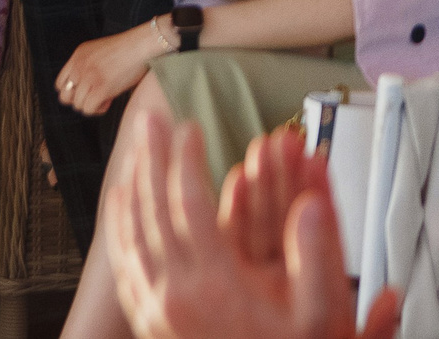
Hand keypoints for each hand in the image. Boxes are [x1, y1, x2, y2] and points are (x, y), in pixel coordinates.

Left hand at [56, 23, 161, 116]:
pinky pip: (89, 109)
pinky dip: (99, 109)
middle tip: (95, 96)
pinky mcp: (101, 88)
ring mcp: (89, 77)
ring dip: (92, 105)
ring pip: (78, 105)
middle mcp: (79, 66)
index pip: (60, 83)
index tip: (86, 92)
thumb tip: (86, 86)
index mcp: (78, 55)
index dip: (72, 92)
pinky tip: (110, 100)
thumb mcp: (100, 50)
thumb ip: (88, 64)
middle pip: (65, 96)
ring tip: (106, 97)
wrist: (143, 45)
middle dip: (79, 100)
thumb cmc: (130, 48)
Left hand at [106, 112, 399, 338]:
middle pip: (149, 211)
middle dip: (150, 159)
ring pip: (128, 237)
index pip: (188, 204)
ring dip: (129, 189)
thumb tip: (313, 204)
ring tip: (131, 158)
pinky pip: (124, 266)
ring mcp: (154, 310)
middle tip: (150, 121)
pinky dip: (119, 232)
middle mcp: (174, 294)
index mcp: (213, 285)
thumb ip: (319, 257)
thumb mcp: (319, 317)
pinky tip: (122, 217)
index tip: (189, 127)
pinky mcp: (149, 322)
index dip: (185, 159)